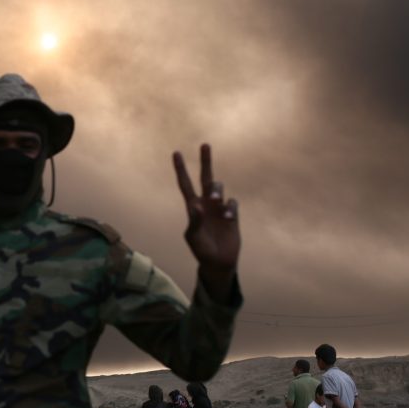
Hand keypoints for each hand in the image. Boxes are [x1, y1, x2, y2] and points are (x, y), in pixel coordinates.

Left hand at [173, 144, 240, 288]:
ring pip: (219, 189)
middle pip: (206, 178)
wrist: (218, 262)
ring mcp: (220, 208)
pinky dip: (230, 207)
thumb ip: (195, 221)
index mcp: (193, 207)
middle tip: (205, 145)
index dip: (180, 169)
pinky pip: (232, 203)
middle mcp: (206, 204)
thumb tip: (196, 206)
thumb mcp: (194, 237)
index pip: (185, 184)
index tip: (176, 153)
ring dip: (217, 191)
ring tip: (216, 200)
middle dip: (206, 162)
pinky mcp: (232, 215)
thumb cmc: (201, 250)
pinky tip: (228, 217)